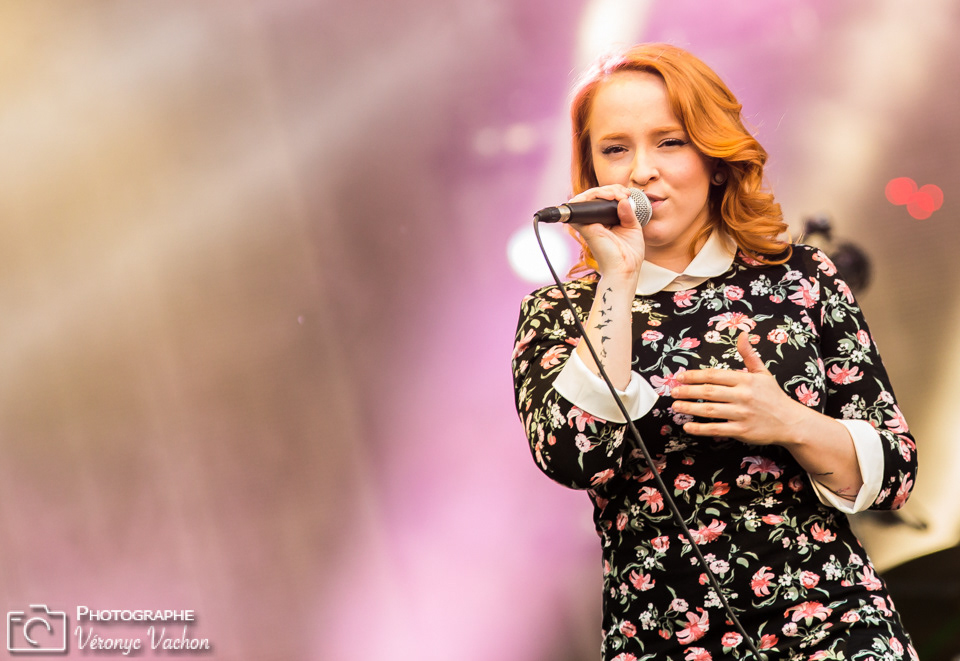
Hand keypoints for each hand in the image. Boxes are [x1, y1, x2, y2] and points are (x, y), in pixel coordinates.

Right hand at [568, 185, 645, 276]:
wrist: (626, 269)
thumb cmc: (629, 254)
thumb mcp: (633, 228)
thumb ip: (628, 213)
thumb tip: (623, 199)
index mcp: (604, 222)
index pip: (603, 200)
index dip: (614, 192)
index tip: (628, 194)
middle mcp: (593, 222)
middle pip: (594, 196)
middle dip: (611, 189)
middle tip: (624, 193)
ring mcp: (587, 224)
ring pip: (586, 197)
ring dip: (603, 190)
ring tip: (618, 194)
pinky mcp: (585, 227)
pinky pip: (580, 205)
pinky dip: (592, 196)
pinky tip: (609, 197)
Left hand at [670, 332, 811, 445]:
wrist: (791, 422)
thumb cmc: (773, 397)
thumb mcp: (762, 373)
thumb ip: (748, 355)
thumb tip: (742, 334)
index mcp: (746, 380)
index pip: (714, 375)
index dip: (694, 376)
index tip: (680, 377)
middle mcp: (743, 396)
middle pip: (708, 392)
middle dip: (687, 391)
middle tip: (673, 392)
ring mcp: (742, 414)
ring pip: (710, 410)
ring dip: (690, 408)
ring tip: (676, 407)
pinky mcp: (742, 431)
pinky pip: (717, 429)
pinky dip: (700, 429)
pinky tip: (688, 427)